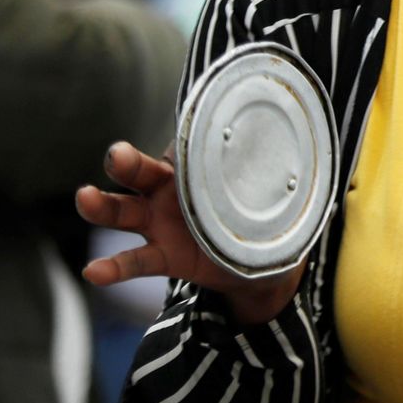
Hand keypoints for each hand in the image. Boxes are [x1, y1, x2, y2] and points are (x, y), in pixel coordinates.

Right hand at [76, 141, 302, 323]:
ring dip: (102, 205)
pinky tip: (94, 270)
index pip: (183, 145)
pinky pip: (135, 261)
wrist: (264, 260)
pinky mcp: (164, 256)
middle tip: (117, 155)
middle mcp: (172, 190)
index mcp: (197, 165)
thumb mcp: (277, 185)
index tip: (182, 131)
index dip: (180, 138)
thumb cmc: (265, 208)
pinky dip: (113, 267)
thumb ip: (285, 164)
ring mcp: (162, 223)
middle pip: (141, 172)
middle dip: (126, 162)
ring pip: (125, 211)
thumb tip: (318, 136)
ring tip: (84, 197)